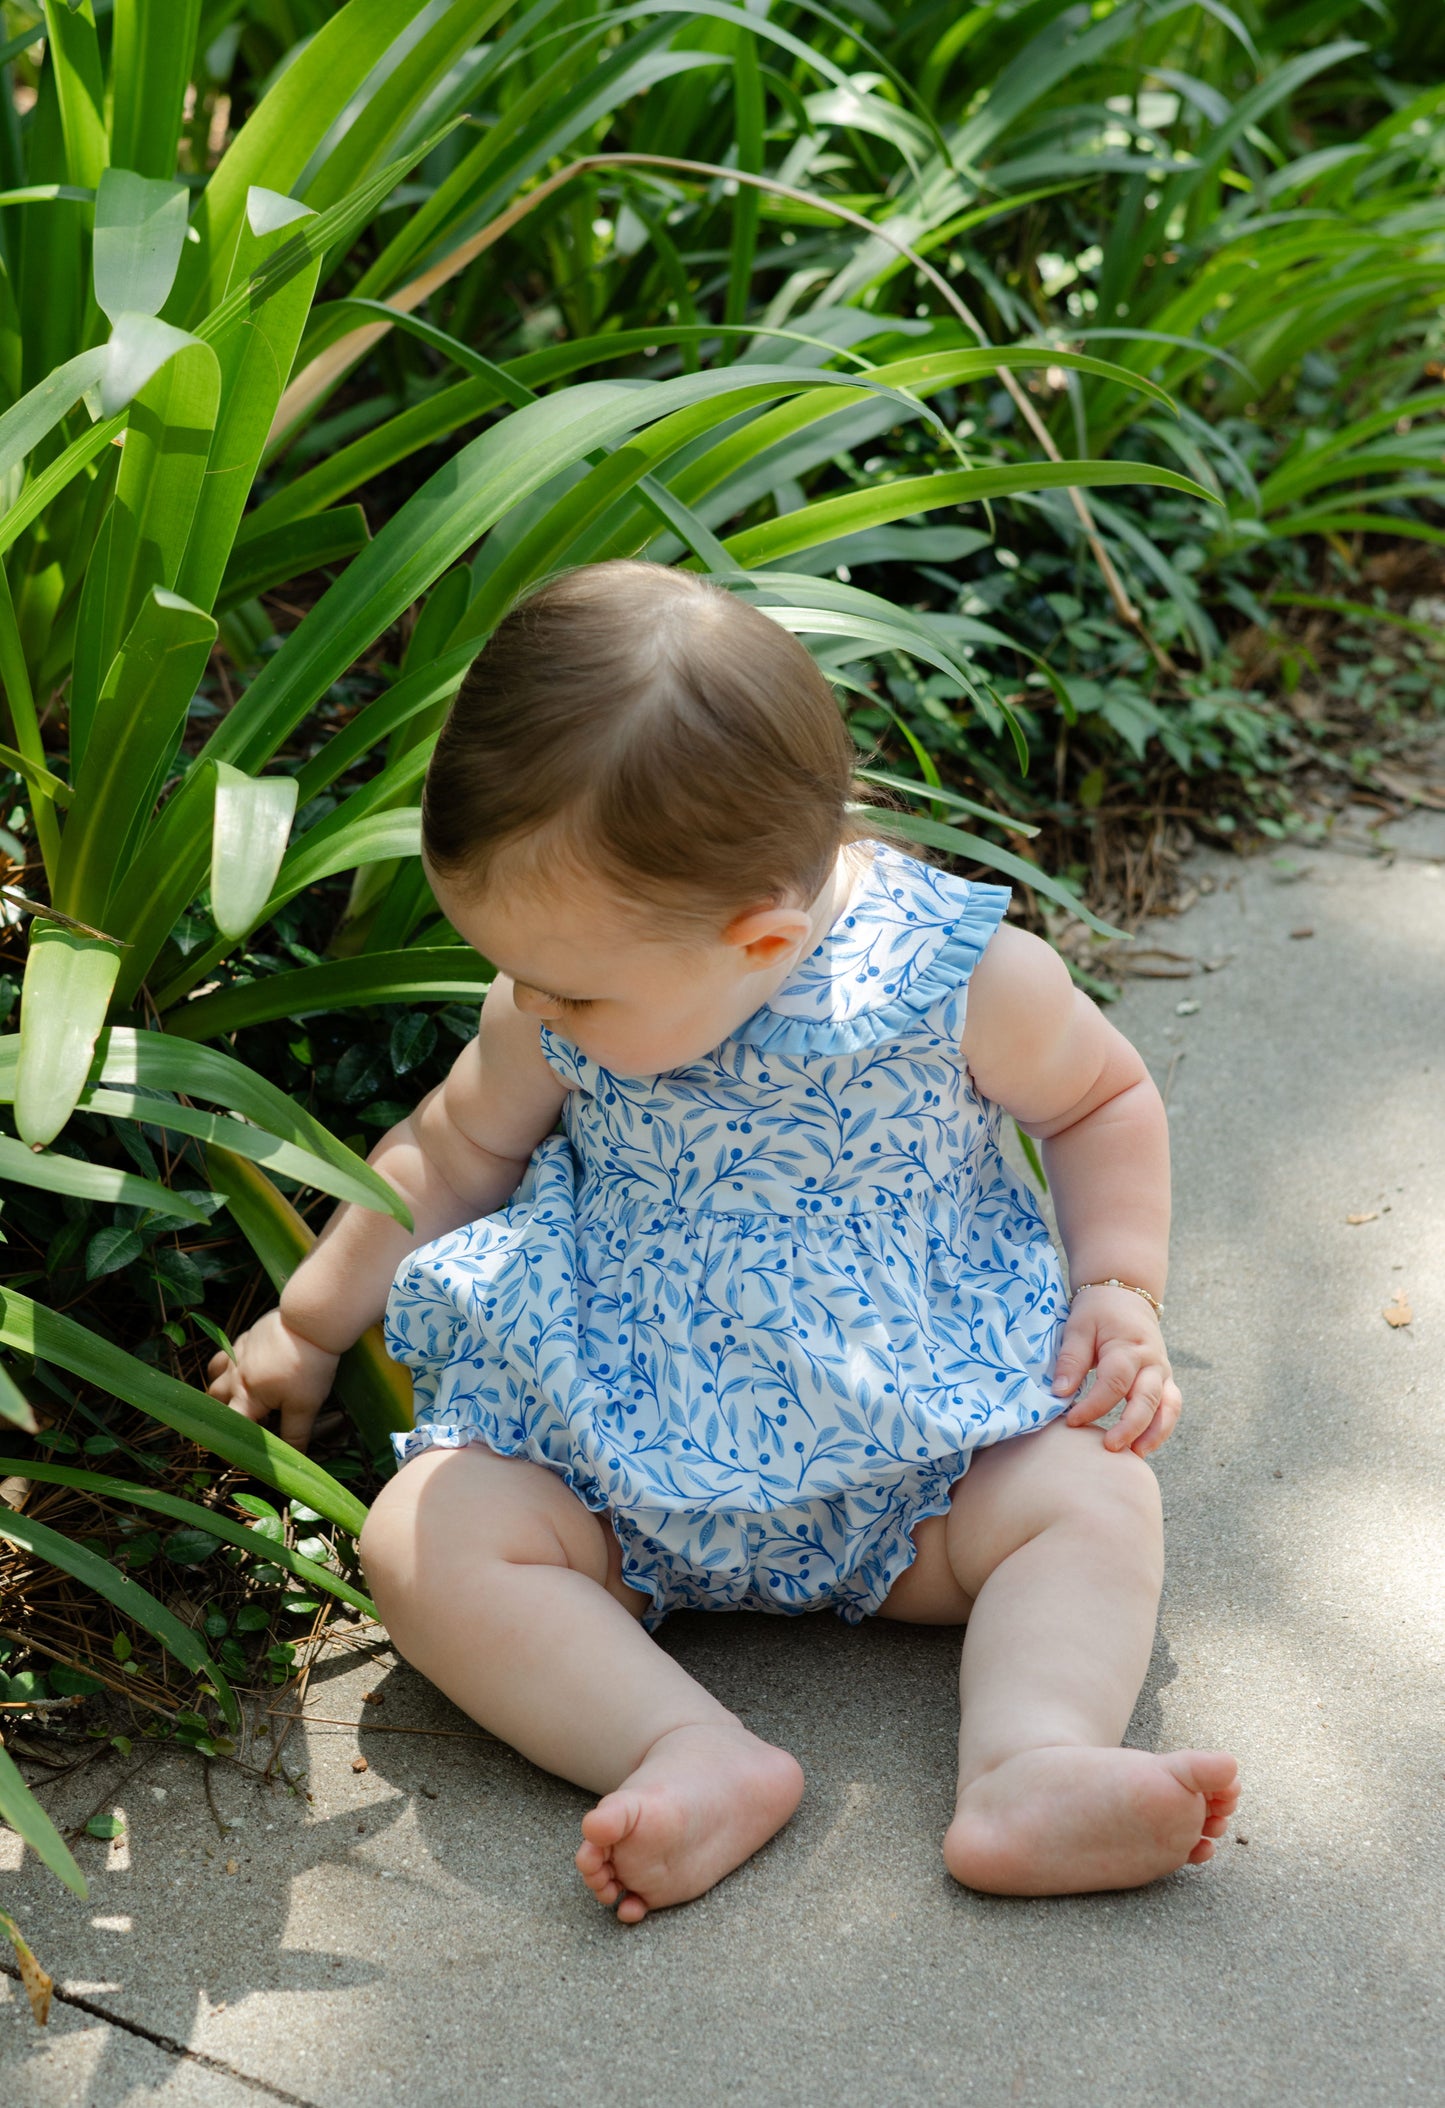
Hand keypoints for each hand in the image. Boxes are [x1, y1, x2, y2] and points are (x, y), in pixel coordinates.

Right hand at [206, 1308, 339, 1451]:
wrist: (311, 1323)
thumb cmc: (309, 1366)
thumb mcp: (306, 1405)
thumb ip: (296, 1434)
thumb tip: (296, 1460)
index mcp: (247, 1397)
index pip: (230, 1427)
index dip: (229, 1443)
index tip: (232, 1454)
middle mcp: (235, 1376)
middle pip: (215, 1400)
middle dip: (220, 1414)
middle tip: (235, 1424)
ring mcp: (237, 1353)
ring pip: (214, 1374)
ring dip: (219, 1387)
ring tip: (233, 1396)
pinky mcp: (246, 1337)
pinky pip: (226, 1352)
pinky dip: (227, 1364)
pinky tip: (241, 1366)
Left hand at [1050, 1285, 1179, 1455]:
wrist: (1126, 1295)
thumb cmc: (1098, 1312)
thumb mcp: (1078, 1327)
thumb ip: (1071, 1359)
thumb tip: (1060, 1393)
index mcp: (1128, 1347)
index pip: (1114, 1383)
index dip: (1094, 1405)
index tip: (1071, 1421)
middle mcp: (1151, 1362)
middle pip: (1146, 1400)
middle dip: (1129, 1427)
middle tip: (1108, 1447)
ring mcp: (1163, 1373)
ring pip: (1167, 1408)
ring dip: (1154, 1434)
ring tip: (1134, 1456)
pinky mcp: (1166, 1381)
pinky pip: (1171, 1407)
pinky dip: (1162, 1429)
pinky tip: (1143, 1447)